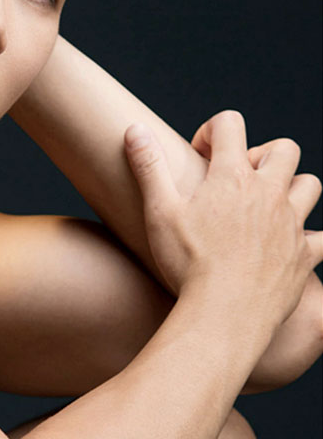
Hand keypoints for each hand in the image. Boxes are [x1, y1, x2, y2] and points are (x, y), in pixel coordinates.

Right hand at [124, 110, 321, 338]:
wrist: (224, 314)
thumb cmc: (187, 265)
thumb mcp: (159, 213)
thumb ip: (149, 167)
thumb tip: (134, 129)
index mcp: (231, 177)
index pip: (230, 124)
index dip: (212, 131)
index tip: (200, 155)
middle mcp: (268, 193)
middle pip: (284, 149)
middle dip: (263, 156)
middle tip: (240, 180)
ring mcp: (291, 224)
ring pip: (310, 185)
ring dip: (292, 189)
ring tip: (267, 208)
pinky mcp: (304, 255)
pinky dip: (312, 238)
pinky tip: (293, 246)